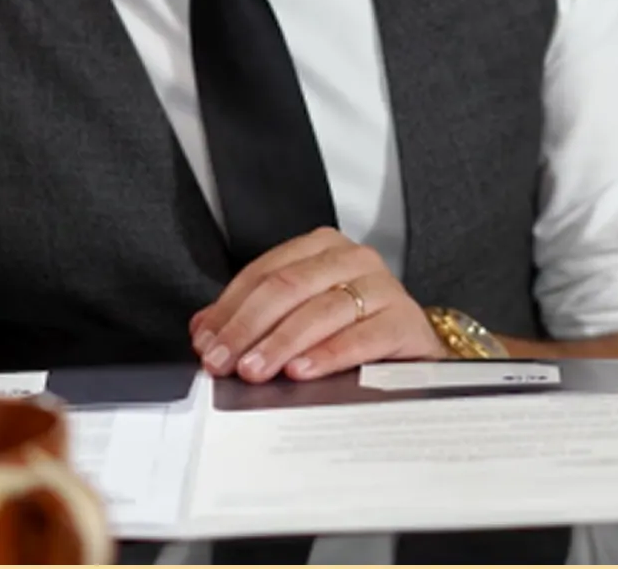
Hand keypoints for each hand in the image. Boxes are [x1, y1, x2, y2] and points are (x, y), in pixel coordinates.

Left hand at [190, 229, 443, 382]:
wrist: (412, 346)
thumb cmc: (353, 327)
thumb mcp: (301, 314)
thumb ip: (254, 317)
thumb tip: (205, 331)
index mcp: (322, 247)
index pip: (264, 272)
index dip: (229, 309)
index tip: (206, 343)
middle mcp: (353, 258)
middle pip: (288, 288)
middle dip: (247, 328)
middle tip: (223, 361)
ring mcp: (382, 287)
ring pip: (320, 311)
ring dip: (280, 343)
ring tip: (254, 370)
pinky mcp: (404, 320)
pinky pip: (361, 337)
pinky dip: (327, 355)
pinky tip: (301, 371)